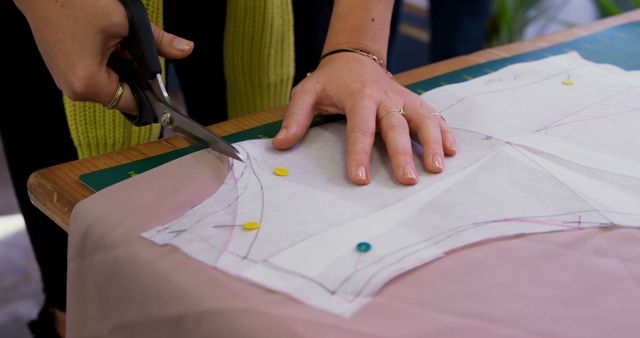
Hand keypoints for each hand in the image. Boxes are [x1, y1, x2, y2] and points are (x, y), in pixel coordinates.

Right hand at [15, 0, 192, 112]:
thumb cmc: (75, 1)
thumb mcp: (126, 22)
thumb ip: (158, 43)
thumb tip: (186, 49)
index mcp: (88, 83)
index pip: (132, 103)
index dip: (153, 96)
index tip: (166, 90)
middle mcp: (73, 89)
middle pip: (121, 94)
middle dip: (136, 75)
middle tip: (136, 49)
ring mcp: (65, 80)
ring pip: (109, 83)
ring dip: (121, 66)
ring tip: (118, 40)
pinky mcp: (62, 70)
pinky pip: (94, 74)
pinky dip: (107, 62)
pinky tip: (106, 42)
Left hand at [272, 52, 456, 184]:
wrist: (354, 57)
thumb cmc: (330, 81)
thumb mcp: (306, 92)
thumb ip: (295, 118)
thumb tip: (280, 145)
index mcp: (358, 97)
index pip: (360, 128)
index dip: (359, 154)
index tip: (360, 179)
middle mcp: (385, 97)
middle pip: (396, 126)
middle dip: (403, 153)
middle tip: (408, 179)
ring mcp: (403, 99)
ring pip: (423, 118)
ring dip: (433, 142)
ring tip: (437, 168)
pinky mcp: (414, 101)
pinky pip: (433, 114)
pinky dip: (444, 131)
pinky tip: (453, 150)